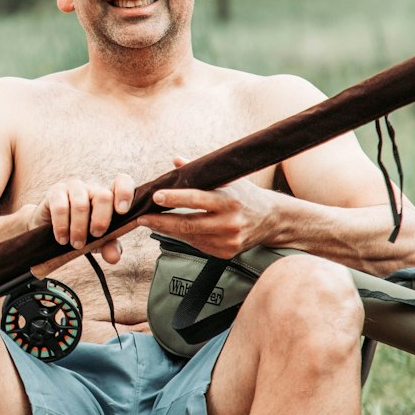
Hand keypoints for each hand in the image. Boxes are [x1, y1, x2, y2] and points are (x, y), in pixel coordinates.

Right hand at [27, 174, 134, 260]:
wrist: (49, 231)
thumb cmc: (80, 232)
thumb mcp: (97, 242)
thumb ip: (109, 246)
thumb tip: (114, 256)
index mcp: (108, 196)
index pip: (122, 181)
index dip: (125, 193)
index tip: (122, 211)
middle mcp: (92, 188)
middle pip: (103, 196)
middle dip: (100, 221)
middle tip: (95, 236)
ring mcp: (73, 187)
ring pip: (81, 204)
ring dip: (79, 228)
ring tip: (76, 244)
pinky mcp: (55, 192)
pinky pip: (60, 208)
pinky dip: (62, 227)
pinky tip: (62, 239)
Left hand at [137, 156, 274, 257]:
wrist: (272, 219)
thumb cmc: (245, 195)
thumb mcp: (228, 179)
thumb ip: (200, 170)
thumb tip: (175, 160)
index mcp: (230, 200)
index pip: (197, 199)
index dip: (175, 198)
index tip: (156, 196)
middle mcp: (230, 223)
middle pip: (188, 224)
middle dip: (161, 221)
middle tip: (141, 217)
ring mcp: (228, 241)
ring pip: (190, 237)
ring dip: (167, 230)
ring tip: (150, 222)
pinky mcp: (226, 254)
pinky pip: (198, 245)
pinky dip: (183, 237)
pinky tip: (170, 230)